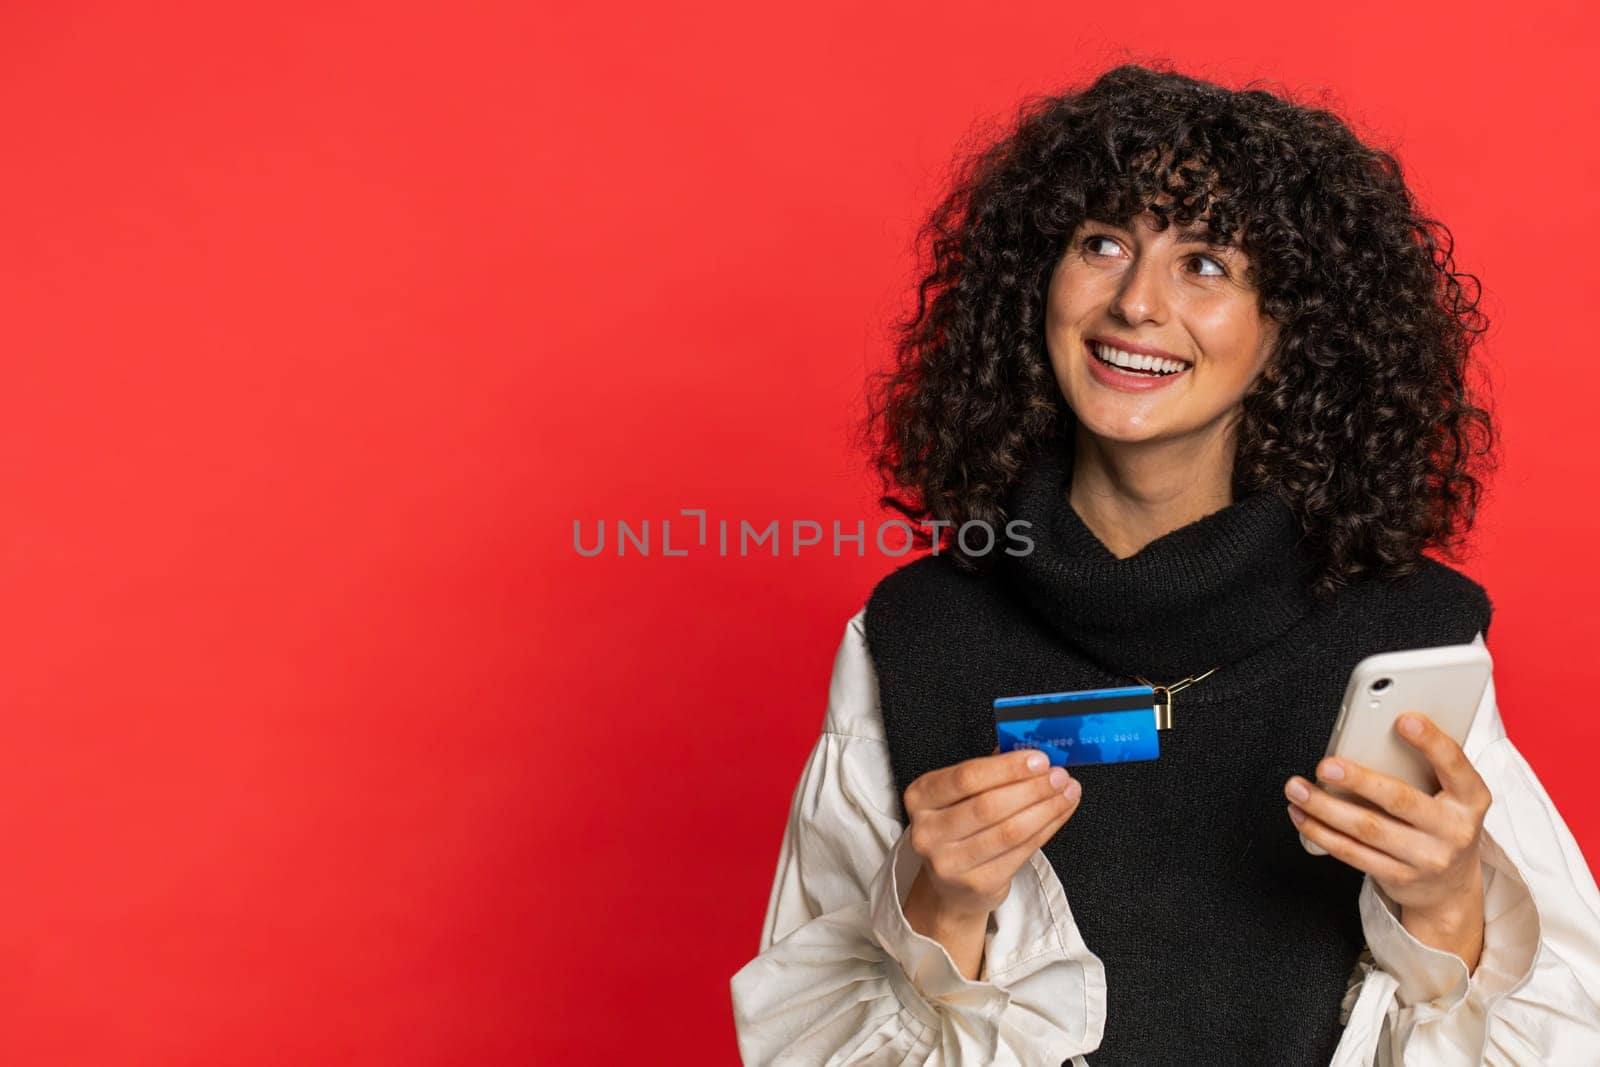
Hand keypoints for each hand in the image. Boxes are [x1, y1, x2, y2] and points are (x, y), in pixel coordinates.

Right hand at [901, 746, 1081, 920]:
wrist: (950, 885)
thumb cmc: (959, 827)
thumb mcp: (961, 795)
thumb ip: (990, 771)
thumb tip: (1031, 750)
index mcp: (920, 797)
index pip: (966, 777)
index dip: (1007, 768)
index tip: (1039, 759)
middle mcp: (927, 831)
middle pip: (989, 805)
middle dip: (1032, 788)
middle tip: (1059, 776)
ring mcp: (950, 862)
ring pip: (1009, 831)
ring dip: (1046, 808)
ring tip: (1067, 792)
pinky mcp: (977, 883)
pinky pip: (1021, 852)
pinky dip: (1047, 829)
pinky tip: (1059, 814)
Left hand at [1284, 713, 1489, 967]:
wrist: (1450, 887)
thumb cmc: (1440, 822)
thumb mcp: (1449, 795)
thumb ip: (1423, 767)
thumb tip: (1371, 735)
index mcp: (1471, 799)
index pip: (1454, 765)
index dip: (1431, 742)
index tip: (1404, 719)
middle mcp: (1454, 830)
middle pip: (1400, 800)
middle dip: (1358, 780)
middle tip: (1325, 764)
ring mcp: (1427, 858)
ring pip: (1367, 829)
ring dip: (1324, 807)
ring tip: (1297, 788)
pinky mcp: (1399, 877)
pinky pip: (1352, 852)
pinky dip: (1321, 832)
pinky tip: (1301, 814)